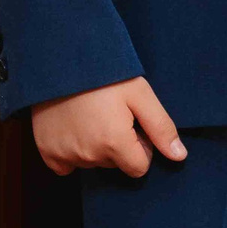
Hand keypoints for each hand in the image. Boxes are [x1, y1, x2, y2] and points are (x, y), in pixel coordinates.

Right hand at [30, 76, 187, 177]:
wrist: (60, 59)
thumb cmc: (104, 73)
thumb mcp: (139, 93)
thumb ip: (161, 127)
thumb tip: (180, 156)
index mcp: (114, 143)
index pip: (139, 168)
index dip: (140, 147)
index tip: (132, 125)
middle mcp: (89, 155)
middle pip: (115, 165)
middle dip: (118, 145)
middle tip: (111, 114)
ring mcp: (65, 155)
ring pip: (92, 163)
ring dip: (95, 147)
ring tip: (91, 115)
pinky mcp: (47, 152)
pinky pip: (65, 166)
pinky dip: (71, 151)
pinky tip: (73, 127)